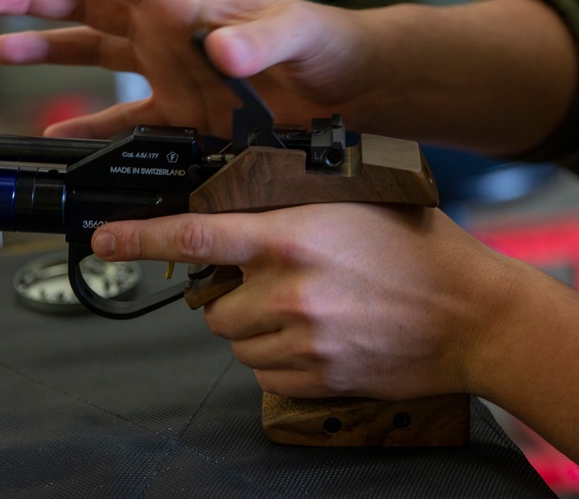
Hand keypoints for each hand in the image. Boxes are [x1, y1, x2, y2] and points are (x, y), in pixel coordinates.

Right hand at [0, 0, 375, 139]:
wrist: (343, 87)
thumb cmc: (323, 43)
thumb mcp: (296, 35)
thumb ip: (260, 41)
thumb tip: (223, 53)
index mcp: (184, 3)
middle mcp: (166, 33)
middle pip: (86, 6)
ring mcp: (169, 71)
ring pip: (94, 55)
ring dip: (48, 53)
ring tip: (1, 51)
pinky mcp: (182, 112)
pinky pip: (125, 120)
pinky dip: (91, 128)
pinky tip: (60, 134)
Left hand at [91, 202, 516, 399]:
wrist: (474, 315)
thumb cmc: (418, 249)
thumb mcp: (354, 202)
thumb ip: (292, 200)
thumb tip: (239, 200)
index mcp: (292, 236)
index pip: (195, 234)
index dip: (140, 238)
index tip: (104, 239)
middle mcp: (289, 290)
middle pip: (212, 304)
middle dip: (229, 293)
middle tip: (273, 279)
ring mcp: (302, 340)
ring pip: (235, 341)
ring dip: (253, 326)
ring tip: (305, 308)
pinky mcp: (317, 378)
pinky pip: (264, 373)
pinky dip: (276, 357)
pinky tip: (317, 336)